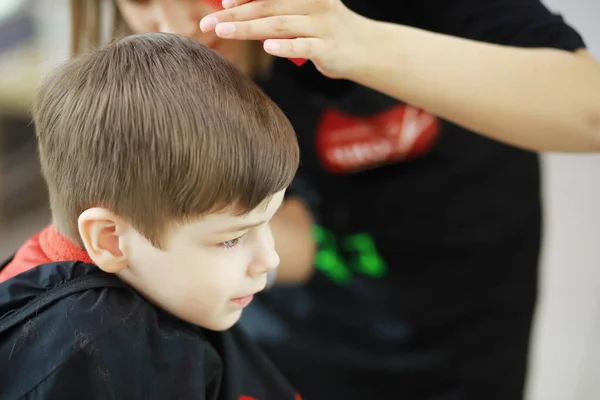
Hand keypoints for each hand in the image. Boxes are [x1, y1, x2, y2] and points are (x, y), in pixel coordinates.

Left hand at [199, 0, 371, 78]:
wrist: (366, 49)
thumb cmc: (325, 30)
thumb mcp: (303, 12)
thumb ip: (275, 9)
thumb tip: (231, 10)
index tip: (223, 1)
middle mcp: (315, 2)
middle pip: (268, 5)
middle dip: (235, 13)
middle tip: (208, 23)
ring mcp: (323, 25)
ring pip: (280, 24)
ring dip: (249, 27)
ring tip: (224, 31)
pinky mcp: (328, 48)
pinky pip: (304, 46)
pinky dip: (285, 46)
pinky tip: (267, 48)